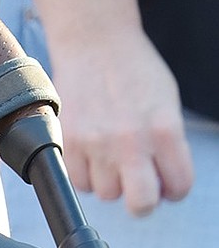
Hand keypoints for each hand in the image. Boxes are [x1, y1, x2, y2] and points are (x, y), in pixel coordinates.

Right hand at [50, 27, 192, 215]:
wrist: (95, 44)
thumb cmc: (134, 70)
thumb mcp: (166, 103)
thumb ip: (168, 143)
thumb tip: (161, 180)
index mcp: (165, 131)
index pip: (178, 187)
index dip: (173, 189)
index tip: (165, 182)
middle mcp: (130, 142)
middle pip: (140, 203)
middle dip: (141, 201)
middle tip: (138, 187)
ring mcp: (96, 144)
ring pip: (105, 193)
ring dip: (109, 182)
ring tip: (110, 158)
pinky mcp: (68, 142)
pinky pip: (77, 180)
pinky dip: (84, 173)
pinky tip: (90, 154)